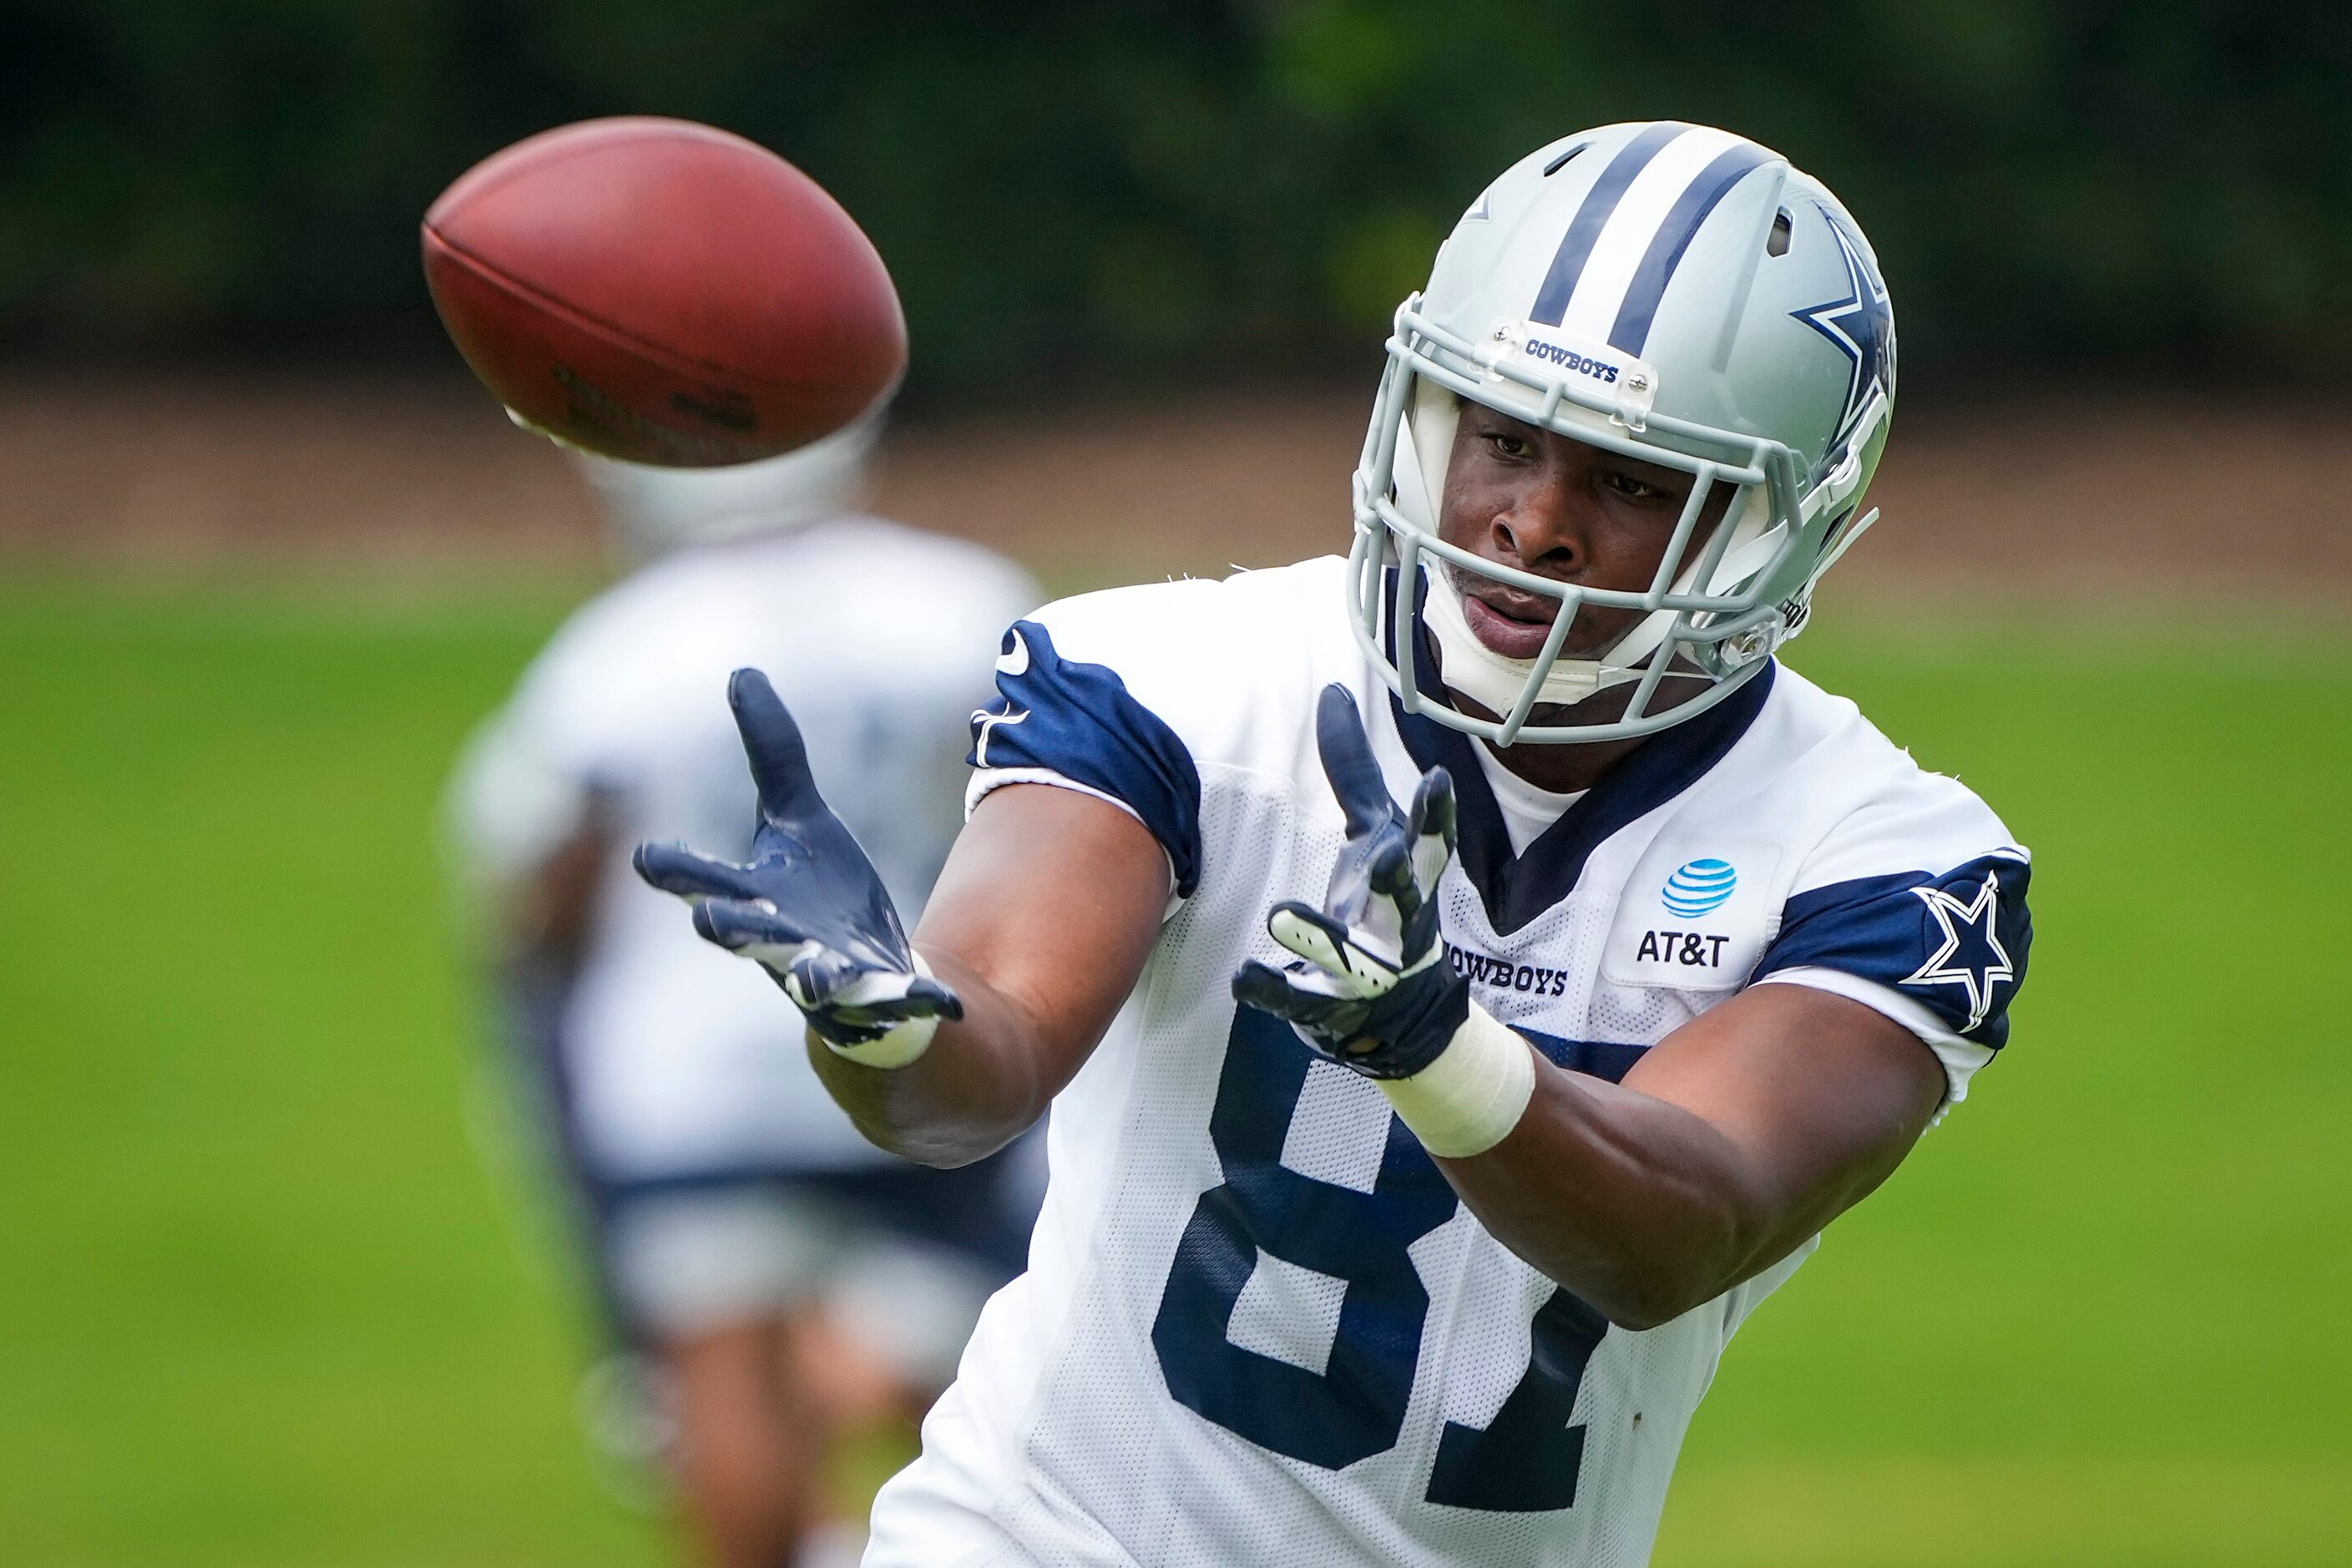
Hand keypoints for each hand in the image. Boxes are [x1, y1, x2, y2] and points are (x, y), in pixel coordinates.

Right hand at [634, 668, 962, 1054]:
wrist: (866, 983)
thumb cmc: (817, 897)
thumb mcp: (798, 818)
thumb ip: (772, 754)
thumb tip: (741, 672)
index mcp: (751, 897)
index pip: (701, 880)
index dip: (675, 869)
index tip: (647, 856)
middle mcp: (778, 943)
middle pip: (743, 935)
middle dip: (728, 927)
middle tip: (707, 918)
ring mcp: (826, 979)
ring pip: (814, 982)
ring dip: (815, 977)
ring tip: (818, 975)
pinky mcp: (878, 1002)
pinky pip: (898, 1005)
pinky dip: (918, 1001)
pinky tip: (944, 1000)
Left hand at [1232, 684, 1466, 1078]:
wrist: (1402, 1015)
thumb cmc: (1385, 902)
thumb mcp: (1375, 831)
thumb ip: (1354, 769)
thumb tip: (1333, 690)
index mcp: (1408, 876)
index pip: (1432, 845)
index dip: (1436, 816)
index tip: (1438, 780)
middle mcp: (1396, 922)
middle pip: (1402, 899)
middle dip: (1394, 878)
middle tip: (1385, 854)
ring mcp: (1366, 969)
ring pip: (1345, 952)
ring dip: (1318, 935)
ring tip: (1282, 915)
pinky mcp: (1329, 1003)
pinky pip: (1299, 997)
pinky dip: (1273, 987)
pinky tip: (1245, 977)